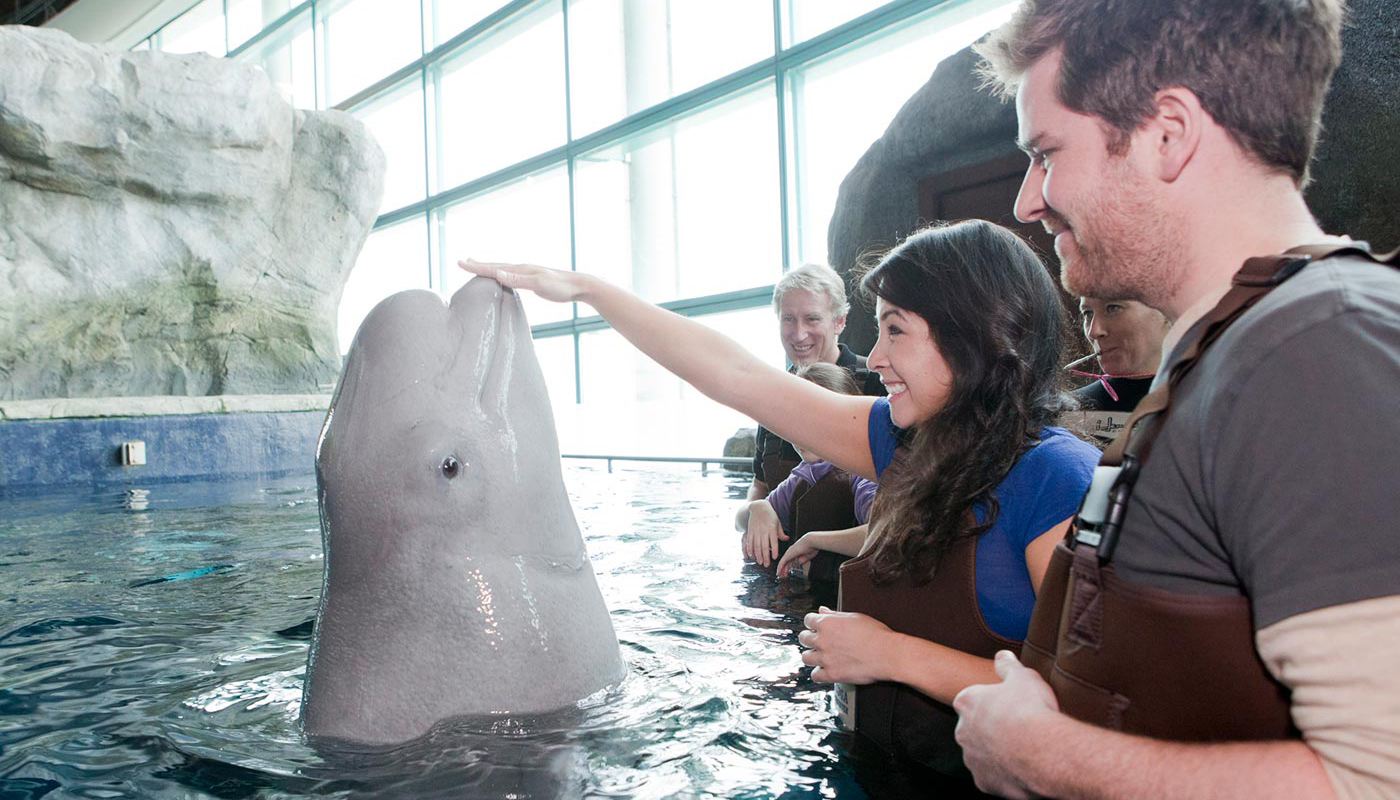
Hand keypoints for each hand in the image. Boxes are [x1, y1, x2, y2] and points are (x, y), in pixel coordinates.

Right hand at [458, 259, 588, 303]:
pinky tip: (502, 277)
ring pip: (503, 269)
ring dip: (489, 267)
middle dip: (478, 264)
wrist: (580, 286)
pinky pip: (511, 275)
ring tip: (478, 265)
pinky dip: (501, 274)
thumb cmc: (561, 287)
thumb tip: (497, 272)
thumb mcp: (538, 284)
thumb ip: (518, 280)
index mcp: (521, 269)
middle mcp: (523, 268)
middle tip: (463, 261)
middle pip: (495, 265)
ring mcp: (528, 273)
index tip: (460, 262)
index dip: (476, 266)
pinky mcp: (534, 280)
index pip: (493, 267)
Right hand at [741, 501, 787, 566]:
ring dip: (758, 555)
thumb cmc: (770, 515)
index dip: (774, 550)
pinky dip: (749, 549)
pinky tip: (751, 555)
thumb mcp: (777, 522)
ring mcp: (756, 531)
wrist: (758, 507)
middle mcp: (763, 530)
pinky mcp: (750, 531)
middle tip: (766, 564)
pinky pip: (749, 541)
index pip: (774, 541)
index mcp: (772, 528)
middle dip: (765, 556)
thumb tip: (787, 539)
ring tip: (759, 562)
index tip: (775, 557)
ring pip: (756, 545)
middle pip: (764, 545)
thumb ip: (781, 532)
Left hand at [775, 533, 819, 576]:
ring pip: (782, 563)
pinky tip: (778, 572)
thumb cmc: (811, 547)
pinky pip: (782, 563)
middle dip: (784, 570)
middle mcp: (791, 552)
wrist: (811, 542)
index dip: (788, 567)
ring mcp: (789, 553)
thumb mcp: (806, 557)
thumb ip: (802, 561)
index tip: (788, 572)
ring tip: (780, 576)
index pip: (790, 561)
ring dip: (781, 570)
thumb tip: (799, 564)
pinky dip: (780, 568)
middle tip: (782, 576)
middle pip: (785, 563)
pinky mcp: (787, 555)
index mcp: (796, 552)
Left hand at [797, 606, 895, 683]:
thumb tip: (823, 611)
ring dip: (812, 656)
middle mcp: (823, 640)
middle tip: (817, 641)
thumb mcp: (855, 617)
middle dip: (809, 639)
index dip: (812, 623)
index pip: (808, 620)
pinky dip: (819, 674)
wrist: (887, 654)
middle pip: (803, 638)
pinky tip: (824, 671)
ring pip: (806, 657)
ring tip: (820, 656)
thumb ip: (835, 615)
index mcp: (827, 623)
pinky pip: (815, 676)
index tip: (815, 626)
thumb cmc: (876, 635)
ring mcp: (825, 658)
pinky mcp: (831, 674)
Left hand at [953, 650, 1059, 798]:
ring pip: (981, 754)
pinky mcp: (983, 782)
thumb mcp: (1022, 676)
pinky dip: (1004, 774)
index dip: (991, 703)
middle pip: (974, 728)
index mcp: (967, 702)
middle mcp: (962, 731)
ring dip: (996, 753)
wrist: (1041, 750)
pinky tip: (1021, 768)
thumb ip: (1008, 666)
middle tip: (1018, 729)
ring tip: (1023, 750)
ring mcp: (971, 759)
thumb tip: (1002, 655)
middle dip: (991, 729)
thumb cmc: (1030, 710)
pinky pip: (992, 777)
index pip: (971, 700)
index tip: (1008, 706)